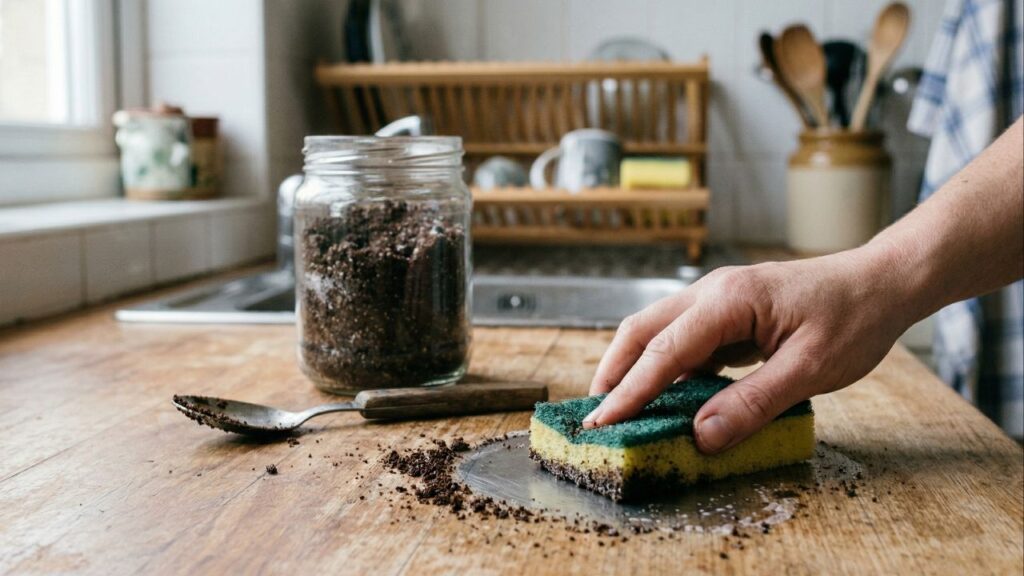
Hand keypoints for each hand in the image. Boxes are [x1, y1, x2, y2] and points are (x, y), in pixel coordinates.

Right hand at [585, 248, 914, 453]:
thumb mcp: (810, 370)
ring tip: (620, 408)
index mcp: (728, 300)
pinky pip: (684, 338)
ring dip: (635, 367)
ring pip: (657, 330)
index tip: (602, 424)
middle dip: (614, 373)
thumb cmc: (854, 319)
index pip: (664, 351)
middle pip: (642, 330)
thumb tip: (702, 436)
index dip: (630, 391)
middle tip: (596, 418)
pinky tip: (666, 394)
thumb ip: (754, 403)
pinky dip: (665, 366)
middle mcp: (713, 292)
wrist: (883, 281)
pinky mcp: (728, 311)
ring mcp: (718, 298)